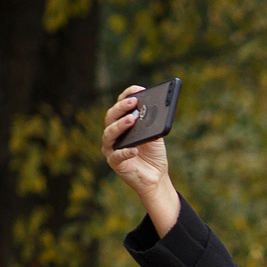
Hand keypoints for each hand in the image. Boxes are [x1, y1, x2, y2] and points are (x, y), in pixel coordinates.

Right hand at [101, 87, 180, 234]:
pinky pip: (117, 156)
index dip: (128, 95)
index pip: (120, 105)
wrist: (156, 178)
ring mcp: (111, 148)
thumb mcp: (156, 137)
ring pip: (110, 133)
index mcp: (122, 123)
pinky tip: (135, 149)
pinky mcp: (115, 163)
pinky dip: (125, 152)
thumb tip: (153, 113)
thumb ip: (152, 126)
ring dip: (120, 125)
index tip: (140, 89)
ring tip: (132, 119)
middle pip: (112, 116)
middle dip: (122, 107)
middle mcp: (113, 133)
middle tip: (134, 102)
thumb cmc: (154, 155)